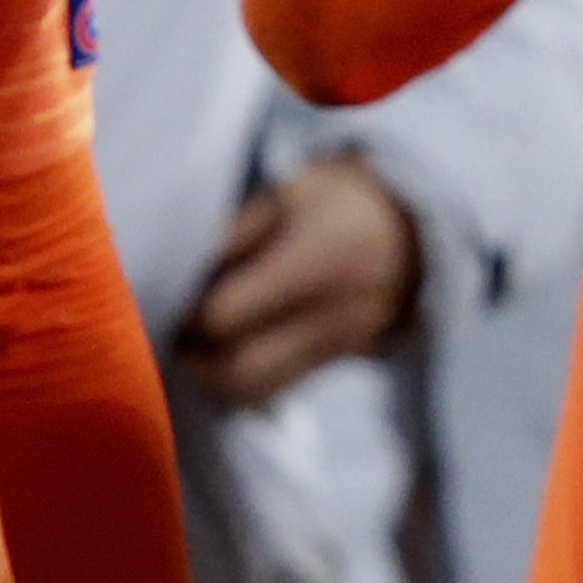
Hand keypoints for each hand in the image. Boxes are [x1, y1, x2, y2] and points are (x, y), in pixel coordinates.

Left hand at [179, 156, 417, 410]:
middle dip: (191, 353)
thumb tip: (175, 267)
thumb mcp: (289, 192)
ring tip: (193, 338)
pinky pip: (271, 389)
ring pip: (250, 391)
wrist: (415, 228)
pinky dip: (237, 377)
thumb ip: (234, 231)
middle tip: (170, 323)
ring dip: (210, 372)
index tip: (168, 288)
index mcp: (315, 265)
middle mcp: (331, 319)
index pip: (223, 315)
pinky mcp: (333, 364)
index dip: (184, 309)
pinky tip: (223, 348)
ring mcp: (337, 349)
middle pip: (234, 371)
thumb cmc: (339, 199)